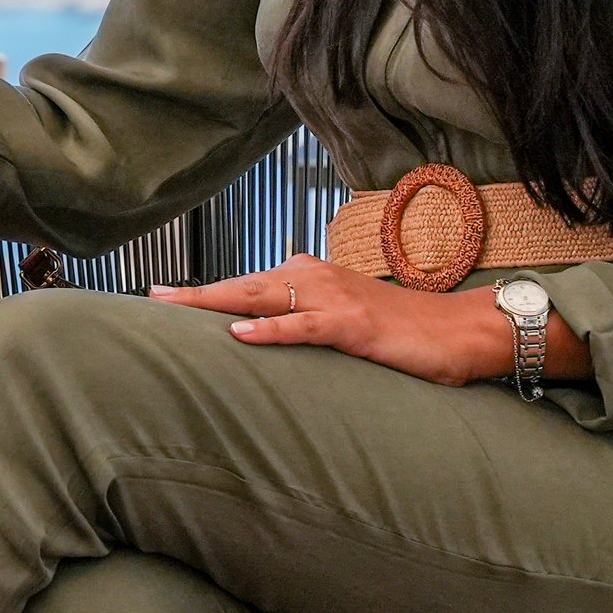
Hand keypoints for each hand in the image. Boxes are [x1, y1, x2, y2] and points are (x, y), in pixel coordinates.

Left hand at [149, 255, 588, 389]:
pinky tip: (240, 335)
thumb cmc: (403, 330)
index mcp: (310, 278)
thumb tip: (266, 334)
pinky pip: (304, 326)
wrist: (462, 330)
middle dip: (195, 294)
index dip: (205, 293)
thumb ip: (306, 322)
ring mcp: (334, 299)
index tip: (162, 298)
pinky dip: (271, 330)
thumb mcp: (344, 322)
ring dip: (216, 302)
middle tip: (151, 299)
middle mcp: (315, 279)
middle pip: (242, 285)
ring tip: (173, 307)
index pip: (246, 284)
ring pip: (262, 297)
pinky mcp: (354, 325)